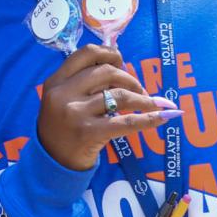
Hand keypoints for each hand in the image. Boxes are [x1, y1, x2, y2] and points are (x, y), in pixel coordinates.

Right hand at [36, 44, 176, 171]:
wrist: (52, 162)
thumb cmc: (62, 127)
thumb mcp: (63, 98)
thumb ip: (84, 82)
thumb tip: (125, 70)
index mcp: (56, 80)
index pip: (87, 53)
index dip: (109, 53)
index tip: (121, 62)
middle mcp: (63, 93)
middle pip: (107, 72)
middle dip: (130, 78)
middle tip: (139, 90)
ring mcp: (76, 113)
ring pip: (120, 95)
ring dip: (143, 98)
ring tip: (151, 104)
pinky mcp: (89, 132)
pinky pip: (126, 122)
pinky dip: (149, 118)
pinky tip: (163, 116)